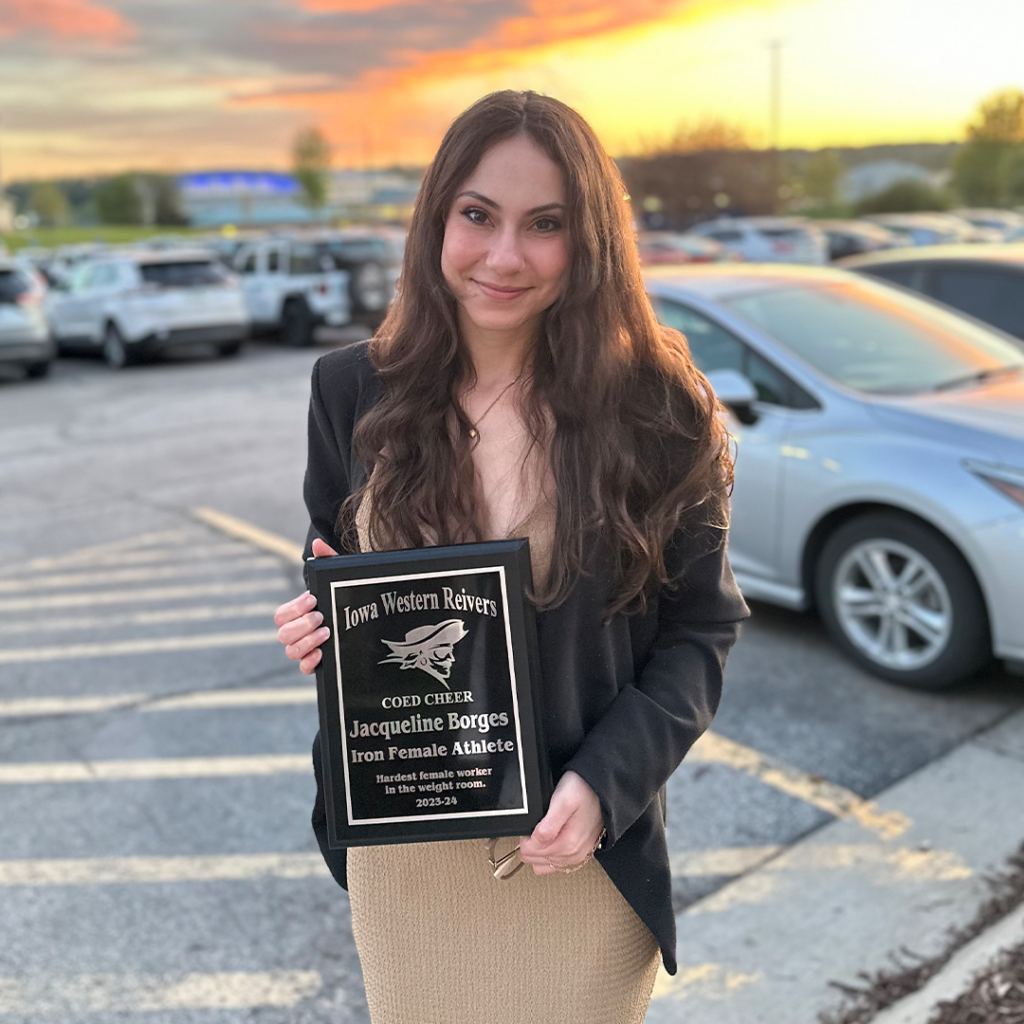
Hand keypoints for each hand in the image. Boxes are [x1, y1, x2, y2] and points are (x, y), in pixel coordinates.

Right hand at [274, 538, 337, 673]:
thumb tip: (318, 544)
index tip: (313, 599)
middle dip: (301, 625)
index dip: (295, 608)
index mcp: (297, 613)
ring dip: (307, 642)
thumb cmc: (343, 595)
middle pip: (283, 634)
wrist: (362, 614)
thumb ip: (328, 559)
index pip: (281, 615)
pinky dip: (309, 662)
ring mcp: (305, 648)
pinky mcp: (316, 662)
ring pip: (290, 651)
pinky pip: (303, 668)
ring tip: (327, 632)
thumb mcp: (339, 577)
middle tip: (321, 617)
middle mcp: (297, 632)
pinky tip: (322, 654)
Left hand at [518, 770, 603, 875]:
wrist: (603, 789)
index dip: (524, 837)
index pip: (529, 852)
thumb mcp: (563, 801)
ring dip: (538, 851)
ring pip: (543, 864)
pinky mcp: (579, 854)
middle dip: (530, 844)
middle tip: (536, 825)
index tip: (530, 824)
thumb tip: (533, 842)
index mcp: (567, 845)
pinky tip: (549, 840)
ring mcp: (577, 856)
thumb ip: (548, 826)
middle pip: (534, 859)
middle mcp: (573, 855)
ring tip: (541, 832)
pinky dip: (548, 855)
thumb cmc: (584, 790)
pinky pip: (555, 864)